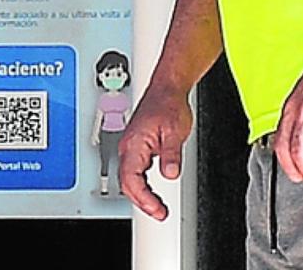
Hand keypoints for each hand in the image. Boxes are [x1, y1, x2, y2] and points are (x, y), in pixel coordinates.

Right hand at [117, 84, 192, 220]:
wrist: (167, 89)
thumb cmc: (169, 104)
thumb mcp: (175, 131)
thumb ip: (171, 154)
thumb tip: (170, 174)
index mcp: (134, 143)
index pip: (131, 180)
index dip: (144, 198)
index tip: (158, 208)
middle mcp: (129, 146)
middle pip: (127, 183)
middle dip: (142, 201)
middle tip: (159, 212)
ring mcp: (131, 146)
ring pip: (129, 179)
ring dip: (141, 195)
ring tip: (156, 207)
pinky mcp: (137, 146)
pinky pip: (134, 171)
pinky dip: (142, 185)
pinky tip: (152, 190)